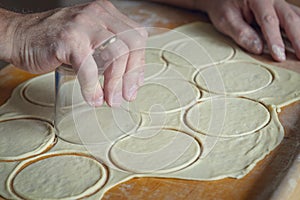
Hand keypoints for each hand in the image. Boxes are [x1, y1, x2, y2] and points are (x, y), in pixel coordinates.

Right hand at [6, 0, 147, 106]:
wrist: (19, 36)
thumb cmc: (55, 42)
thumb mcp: (89, 40)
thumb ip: (109, 53)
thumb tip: (128, 80)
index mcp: (107, 14)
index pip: (137, 37)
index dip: (139, 64)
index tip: (135, 84)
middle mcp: (98, 14)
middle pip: (132, 44)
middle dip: (131, 75)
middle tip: (126, 96)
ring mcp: (83, 24)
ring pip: (116, 53)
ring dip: (115, 82)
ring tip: (110, 99)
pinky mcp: (69, 39)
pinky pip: (89, 67)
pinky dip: (93, 87)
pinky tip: (93, 98)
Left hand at [196, 0, 299, 60]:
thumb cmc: (223, 7)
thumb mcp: (225, 20)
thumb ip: (241, 33)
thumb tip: (258, 49)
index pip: (268, 21)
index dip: (275, 40)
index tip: (279, 56)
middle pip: (289, 19)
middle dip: (297, 39)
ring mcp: (279, 3)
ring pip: (296, 18)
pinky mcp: (281, 9)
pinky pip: (295, 17)